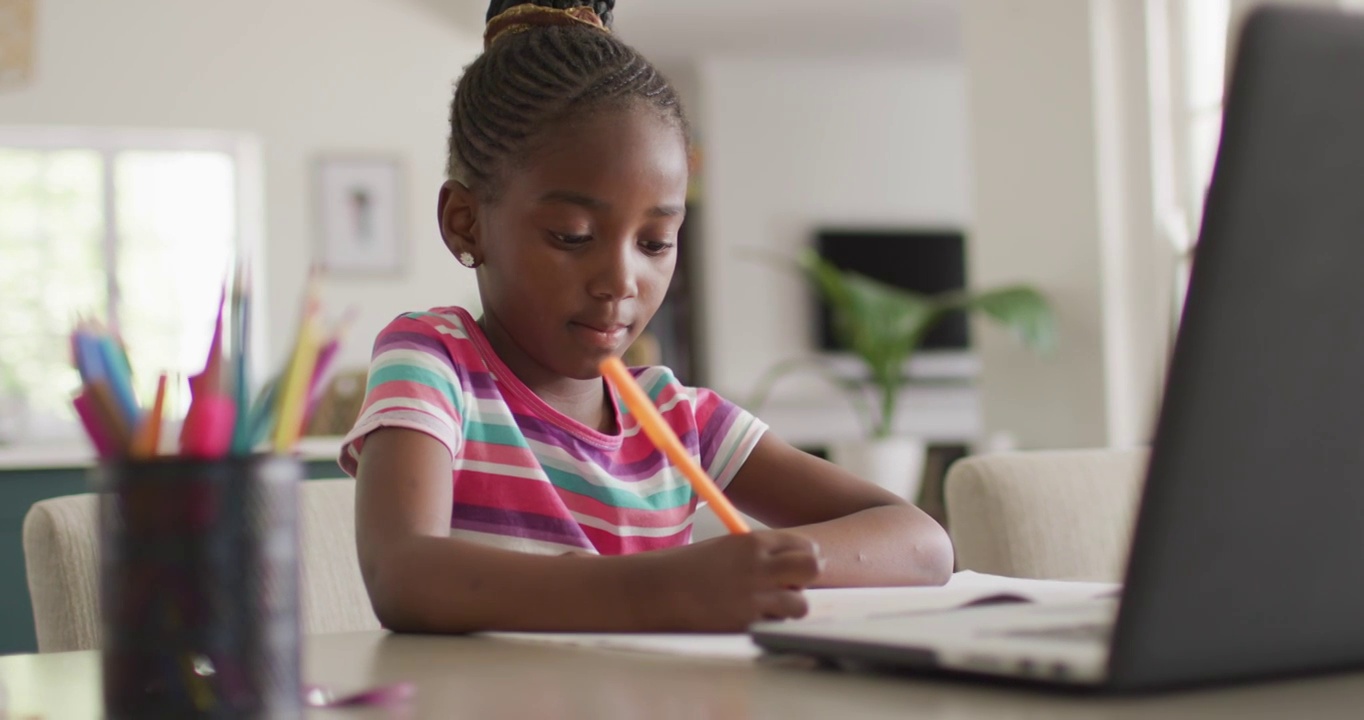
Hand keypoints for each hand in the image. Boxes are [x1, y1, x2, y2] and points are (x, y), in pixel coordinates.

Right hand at [631, 530, 822, 631]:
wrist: (657, 590)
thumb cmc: (688, 568)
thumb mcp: (726, 549)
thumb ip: (758, 554)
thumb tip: (787, 565)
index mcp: (754, 542)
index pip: (804, 545)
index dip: (803, 559)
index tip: (791, 569)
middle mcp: (759, 566)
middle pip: (813, 567)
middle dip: (806, 579)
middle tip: (789, 587)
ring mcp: (754, 596)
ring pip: (801, 604)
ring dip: (789, 607)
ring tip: (767, 607)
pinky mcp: (746, 622)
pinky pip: (776, 625)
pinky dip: (768, 624)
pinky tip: (747, 618)